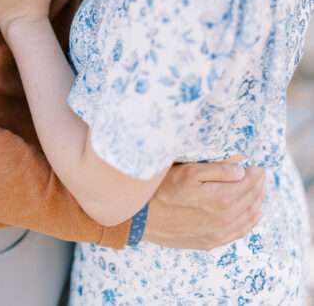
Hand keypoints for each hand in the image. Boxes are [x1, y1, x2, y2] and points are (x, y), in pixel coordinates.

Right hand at [144, 159, 265, 249]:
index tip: (257, 163)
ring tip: (258, 189)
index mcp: (222, 199)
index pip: (250, 183)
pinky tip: (252, 213)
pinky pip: (241, 232)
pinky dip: (251, 220)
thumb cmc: (163, 189)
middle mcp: (225, 219)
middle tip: (260, 174)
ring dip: (257, 201)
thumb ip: (217, 170)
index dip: (256, 171)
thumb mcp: (188, 171)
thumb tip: (241, 170)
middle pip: (252, 199)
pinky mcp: (212, 241)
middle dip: (258, 184)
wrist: (144, 218)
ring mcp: (220, 233)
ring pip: (250, 216)